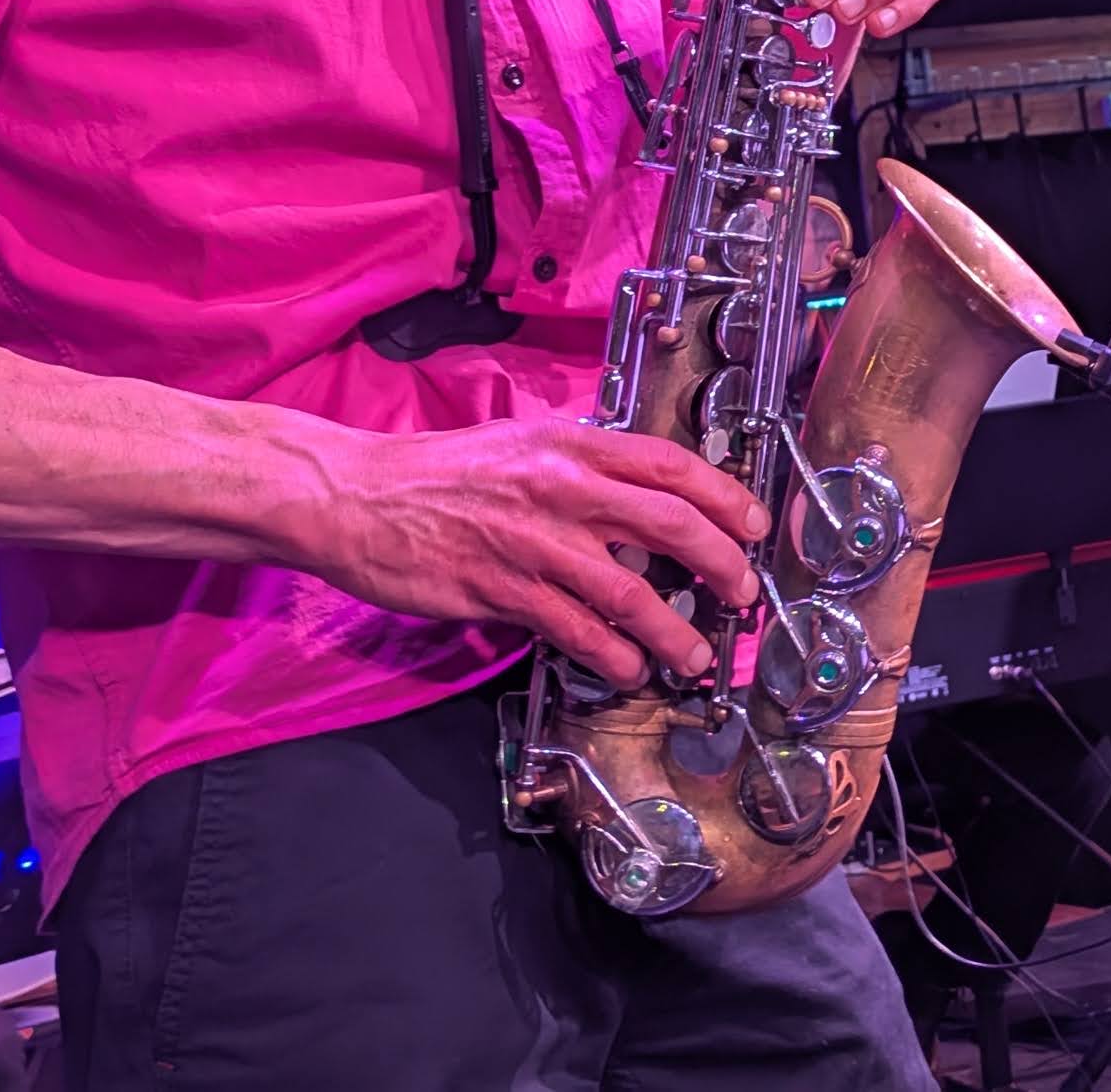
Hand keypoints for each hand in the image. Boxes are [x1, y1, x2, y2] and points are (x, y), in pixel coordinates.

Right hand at [295, 418, 772, 688]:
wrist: (357, 497)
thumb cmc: (439, 471)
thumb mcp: (521, 442)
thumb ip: (583, 463)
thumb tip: (644, 491)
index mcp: (571, 445)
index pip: (671, 465)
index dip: (725, 496)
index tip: (753, 525)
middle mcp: (560, 488)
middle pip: (671, 524)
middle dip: (721, 564)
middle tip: (741, 593)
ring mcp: (532, 543)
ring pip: (630, 592)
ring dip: (673, 632)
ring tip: (694, 656)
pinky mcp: (500, 591)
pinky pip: (575, 631)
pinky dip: (611, 656)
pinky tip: (627, 669)